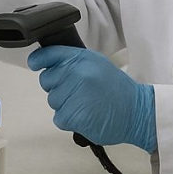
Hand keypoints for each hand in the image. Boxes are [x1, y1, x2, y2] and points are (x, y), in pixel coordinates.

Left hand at [27, 45, 156, 151]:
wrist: (137, 112)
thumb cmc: (117, 90)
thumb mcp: (97, 64)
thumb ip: (75, 62)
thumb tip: (50, 63)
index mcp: (81, 58)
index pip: (49, 54)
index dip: (38, 59)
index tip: (35, 63)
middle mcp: (76, 73)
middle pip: (46, 80)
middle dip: (57, 87)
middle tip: (77, 92)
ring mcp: (74, 94)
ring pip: (53, 100)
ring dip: (65, 104)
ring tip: (86, 104)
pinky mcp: (73, 115)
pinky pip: (59, 117)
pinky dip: (69, 119)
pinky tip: (85, 115)